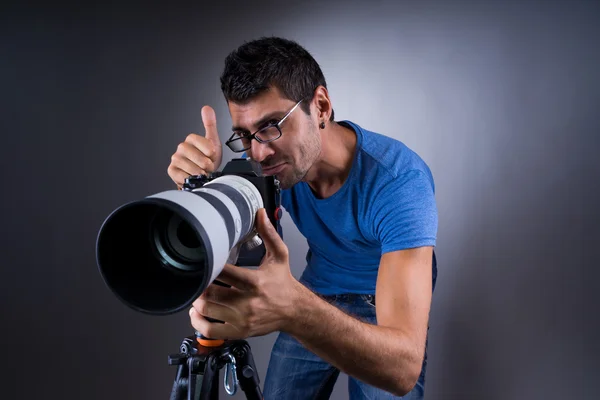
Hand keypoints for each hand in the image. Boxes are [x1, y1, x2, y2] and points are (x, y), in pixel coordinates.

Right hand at [167, 106, 222, 187]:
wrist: (203, 175)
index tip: (212, 156)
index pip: (206, 145)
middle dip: (207, 166)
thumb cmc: (208, 159)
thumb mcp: (213, 141)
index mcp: (191, 139)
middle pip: (199, 158)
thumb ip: (210, 125)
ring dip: (201, 174)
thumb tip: (206, 108)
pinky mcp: (172, 171)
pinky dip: (191, 179)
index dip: (212, 154)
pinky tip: (193, 178)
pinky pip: (183, 176)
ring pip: (192, 169)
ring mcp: (176, 159)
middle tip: (208, 167)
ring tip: (202, 173)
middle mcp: (181, 148)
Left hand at [189, 208, 304, 338]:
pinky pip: (210, 330)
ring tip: (196, 292)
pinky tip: (198, 312)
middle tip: (195, 277)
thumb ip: (268, 234)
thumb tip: (260, 213)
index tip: (202, 260)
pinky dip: (198, 322)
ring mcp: (242, 319)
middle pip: (210, 293)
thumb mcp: (280, 256)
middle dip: (199, 285)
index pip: (224, 272)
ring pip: (207, 311)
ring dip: (196, 301)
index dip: (209, 266)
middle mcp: (248, 302)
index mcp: (255, 281)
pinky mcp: (240, 331)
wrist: (295, 311)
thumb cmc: (284, 283)